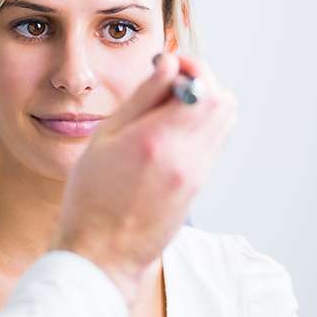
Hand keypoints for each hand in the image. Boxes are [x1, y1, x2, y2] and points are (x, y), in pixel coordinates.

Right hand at [52, 53, 237, 303]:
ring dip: (203, 104)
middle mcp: (186, 157)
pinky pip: (213, 143)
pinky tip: (167, 133)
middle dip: (201, 81)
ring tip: (168, 108)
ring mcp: (197, 174)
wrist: (103, 253)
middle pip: (223, 101)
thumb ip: (141, 98)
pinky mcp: (199, 187)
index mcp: (157, 140)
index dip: (190, 65)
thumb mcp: (104, 138)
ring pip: (224, 121)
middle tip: (170, 82)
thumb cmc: (91, 195)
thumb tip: (167, 64)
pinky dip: (200, 127)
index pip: (201, 86)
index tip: (169, 63)